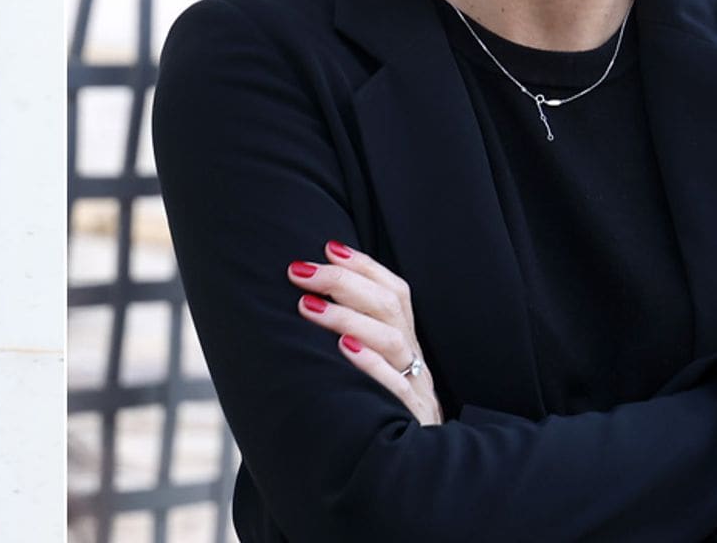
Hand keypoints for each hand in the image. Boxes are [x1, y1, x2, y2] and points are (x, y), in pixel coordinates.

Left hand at [288, 240, 442, 425]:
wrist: (411, 469)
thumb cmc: (378, 411)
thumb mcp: (372, 370)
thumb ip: (352, 338)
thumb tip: (305, 299)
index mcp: (405, 343)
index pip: (394, 292)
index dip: (365, 266)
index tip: (328, 247)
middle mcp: (413, 360)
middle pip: (389, 307)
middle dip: (343, 282)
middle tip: (300, 271)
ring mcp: (416, 389)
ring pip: (391, 341)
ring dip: (347, 318)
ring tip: (307, 307)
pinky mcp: (411, 420)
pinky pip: (397, 389)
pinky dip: (372, 366)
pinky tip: (344, 350)